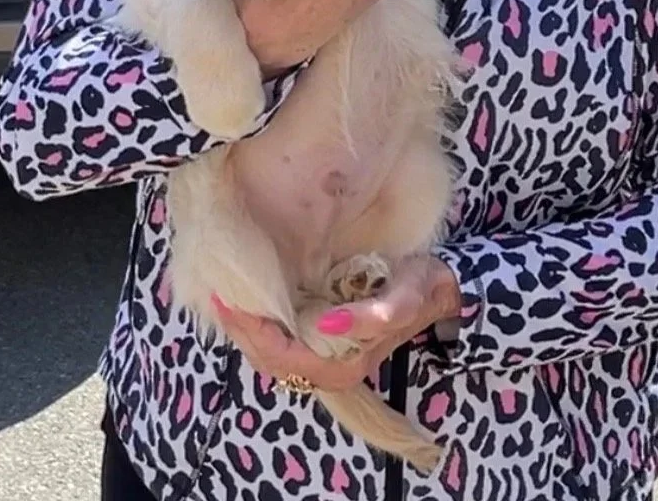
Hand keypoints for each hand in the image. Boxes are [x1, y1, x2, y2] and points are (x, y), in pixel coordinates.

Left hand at [212, 256, 460, 393]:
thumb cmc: (420, 290)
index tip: (231, 300)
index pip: (281, 355)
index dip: (253, 330)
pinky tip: (253, 303)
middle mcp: (328, 369)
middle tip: (218, 295)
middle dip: (241, 331)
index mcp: (342, 366)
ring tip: (227, 298)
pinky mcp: (324, 340)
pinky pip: (282, 341)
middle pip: (269, 359)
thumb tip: (326, 325)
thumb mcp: (401, 300)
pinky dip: (261, 326)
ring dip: (247, 330)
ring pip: (271, 354)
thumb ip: (369, 318)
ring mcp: (325, 356)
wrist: (440, 289)